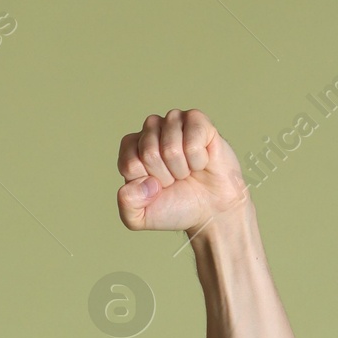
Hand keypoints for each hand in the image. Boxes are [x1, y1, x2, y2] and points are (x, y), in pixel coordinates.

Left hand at [116, 108, 248, 233]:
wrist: (211, 209)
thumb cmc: (176, 207)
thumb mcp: (140, 217)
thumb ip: (127, 204)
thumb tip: (143, 181)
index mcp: (131, 149)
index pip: (129, 162)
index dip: (145, 182)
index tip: (156, 187)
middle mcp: (151, 130)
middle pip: (148, 152)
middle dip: (164, 175)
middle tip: (175, 179)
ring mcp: (174, 122)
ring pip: (170, 147)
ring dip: (181, 168)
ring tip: (187, 170)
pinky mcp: (197, 120)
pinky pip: (192, 141)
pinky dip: (198, 159)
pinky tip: (201, 161)